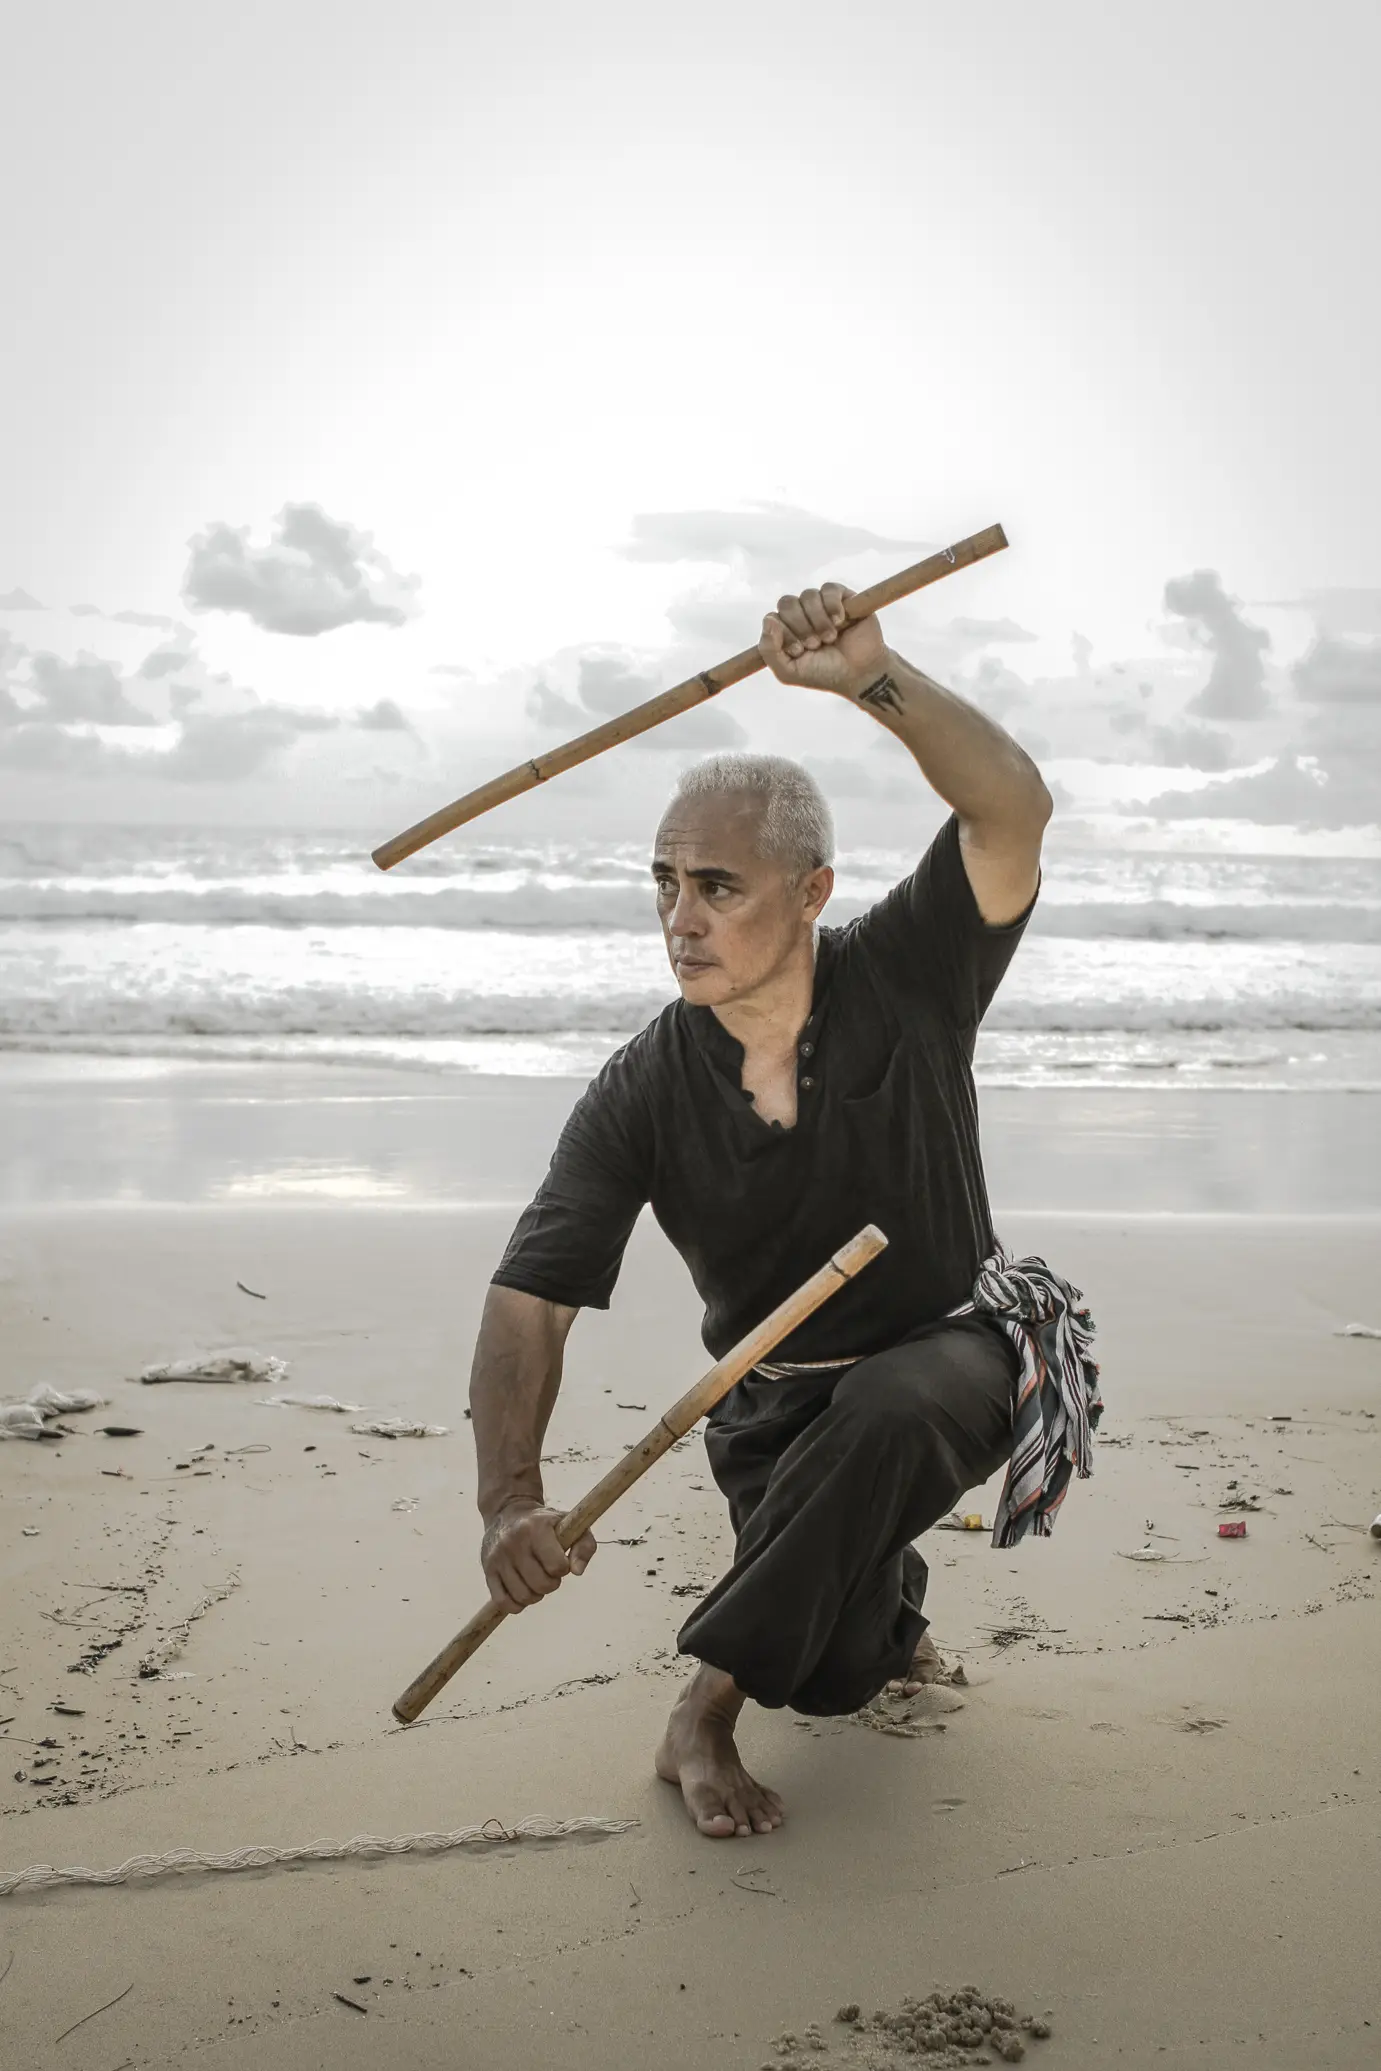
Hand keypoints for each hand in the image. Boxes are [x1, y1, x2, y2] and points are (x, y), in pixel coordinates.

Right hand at [480, 1498, 596, 1613]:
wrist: (507, 1510)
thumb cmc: (544, 1522)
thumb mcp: (569, 1523)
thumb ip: (584, 1545)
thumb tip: (577, 1572)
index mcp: (536, 1528)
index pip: (557, 1566)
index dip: (563, 1568)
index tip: (560, 1561)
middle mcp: (513, 1542)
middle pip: (541, 1584)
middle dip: (551, 1584)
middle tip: (549, 1573)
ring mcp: (498, 1557)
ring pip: (522, 1596)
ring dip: (535, 1595)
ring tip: (535, 1580)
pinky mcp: (487, 1569)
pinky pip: (502, 1602)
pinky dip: (516, 1604)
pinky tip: (521, 1591)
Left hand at [759, 581, 888, 698]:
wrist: (859, 673)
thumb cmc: (824, 673)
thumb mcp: (788, 672)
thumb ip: (769, 651)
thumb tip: (768, 620)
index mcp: (786, 630)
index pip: (772, 618)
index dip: (784, 633)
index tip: (798, 651)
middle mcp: (801, 615)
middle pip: (787, 603)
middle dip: (800, 626)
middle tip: (815, 644)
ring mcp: (821, 605)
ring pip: (808, 595)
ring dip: (818, 620)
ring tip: (830, 638)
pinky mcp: (842, 597)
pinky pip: (828, 589)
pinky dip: (832, 606)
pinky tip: (840, 621)